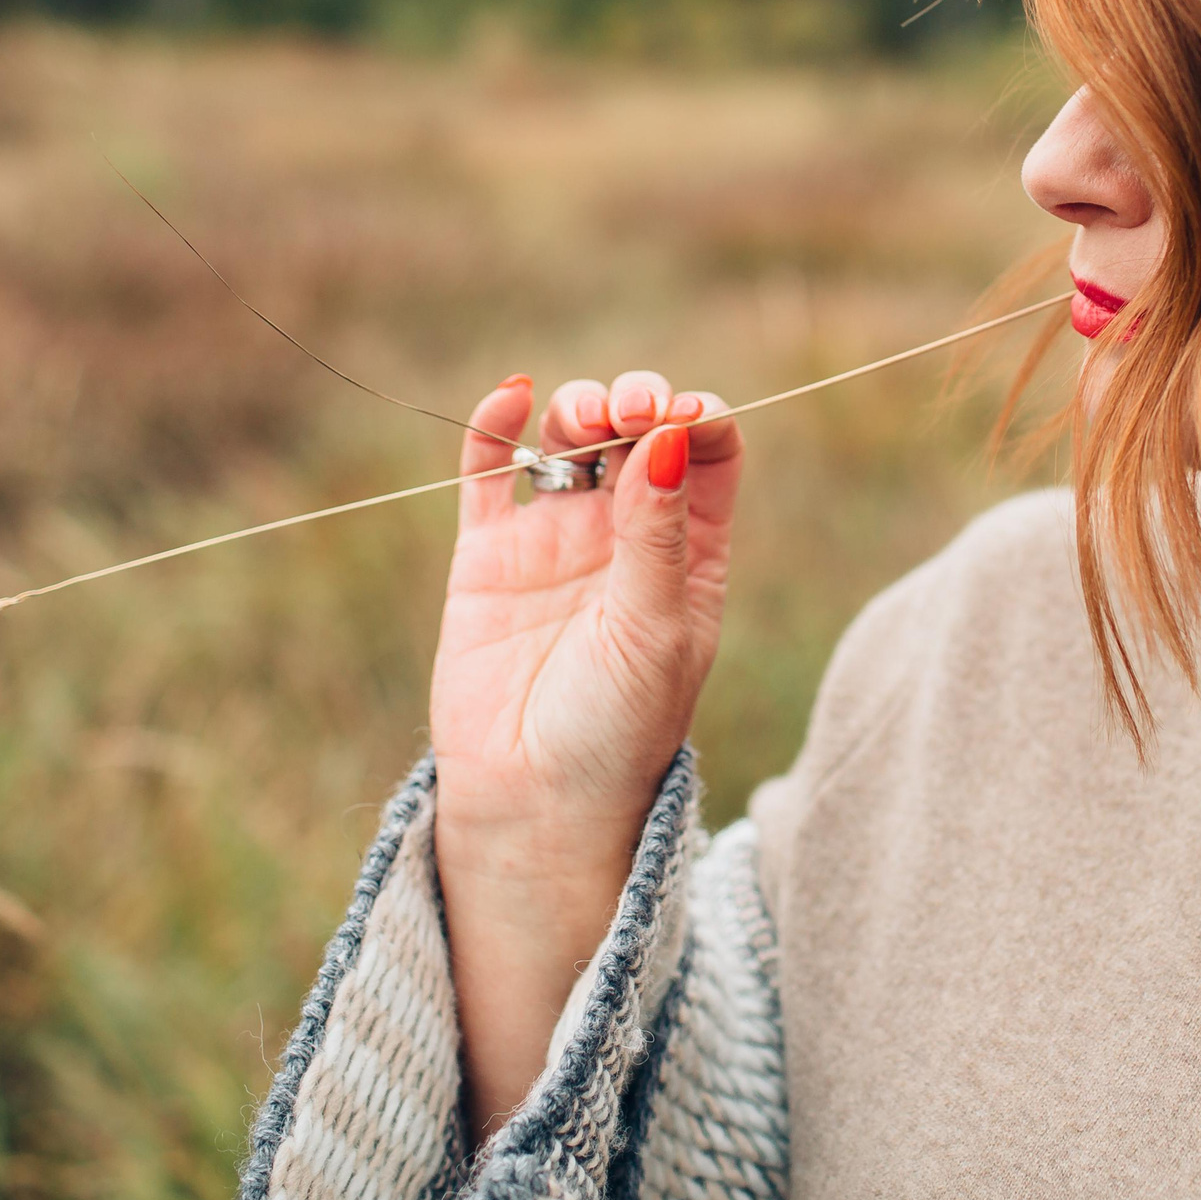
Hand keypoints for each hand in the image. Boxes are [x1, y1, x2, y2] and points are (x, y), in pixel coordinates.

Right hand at [431, 370, 741, 837]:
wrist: (535, 802)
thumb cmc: (618, 731)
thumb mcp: (656, 632)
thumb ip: (658, 536)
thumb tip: (672, 433)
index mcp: (691, 552)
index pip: (710, 453)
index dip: (700, 418)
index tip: (682, 416)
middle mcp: (628, 533)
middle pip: (641, 430)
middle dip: (638, 401)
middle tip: (631, 412)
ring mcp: (557, 536)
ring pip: (570, 435)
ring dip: (578, 407)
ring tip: (582, 423)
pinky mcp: (489, 552)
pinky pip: (490, 469)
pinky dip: (495, 425)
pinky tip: (512, 396)